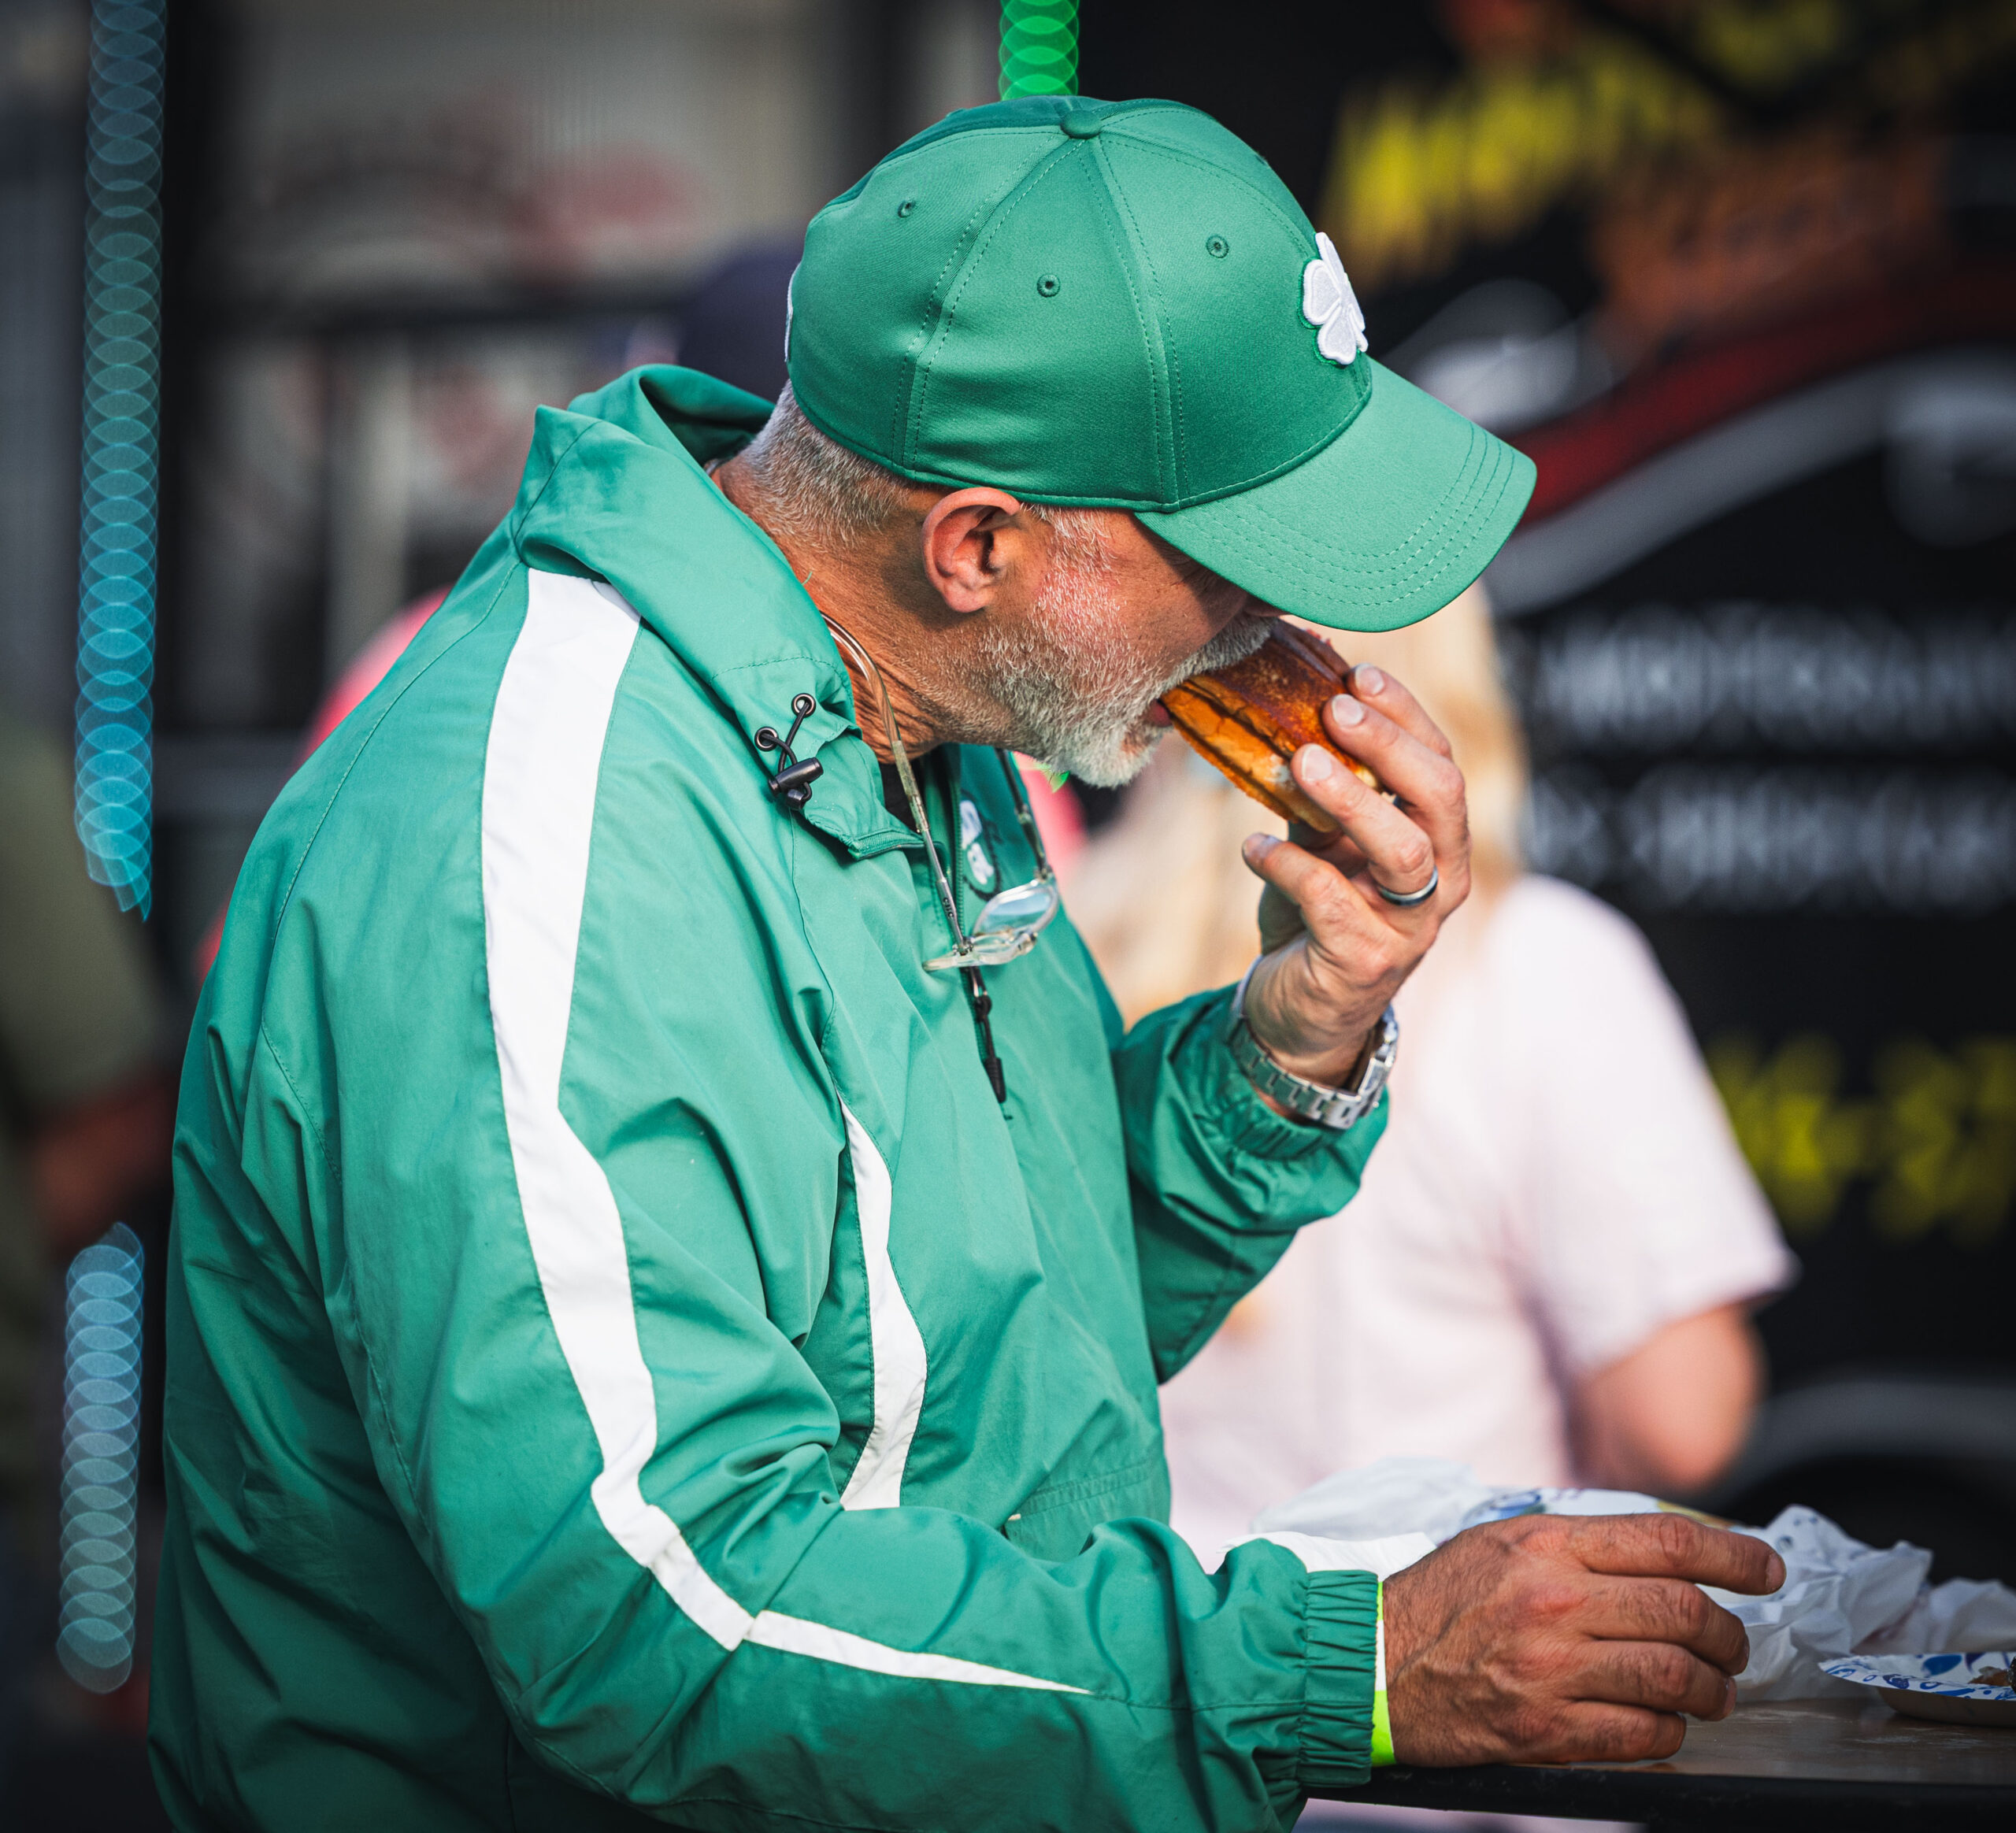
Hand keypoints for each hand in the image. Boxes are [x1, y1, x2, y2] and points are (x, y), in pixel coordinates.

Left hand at [1238, 664, 1468, 1085]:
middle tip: (1334, 709)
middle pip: (1441, 798)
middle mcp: (1441, 882)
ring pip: (1404, 853)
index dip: (1406, 716)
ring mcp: (1409, 927)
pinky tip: (1252, 848)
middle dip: (1390, 745)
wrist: (1298, 1011)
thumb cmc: (1315, 913)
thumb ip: (1318, 786)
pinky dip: (1289, 866)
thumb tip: (1291, 704)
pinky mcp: (1365, 963)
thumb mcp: (1320, 840)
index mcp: (1438, 841)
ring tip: (1300, 763)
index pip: (1442, 763)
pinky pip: (1332, 903)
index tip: (1359, 673)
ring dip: (1352, 800)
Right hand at [1381, 1513, 1787, 1765]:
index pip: (1668, 1541)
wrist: (1373, 1663)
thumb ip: (1576, 1542)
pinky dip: (1670, 1733)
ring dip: (1711, 1690)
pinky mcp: (1543, 1728)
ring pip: (1675, 1677)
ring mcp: (1550, 1667)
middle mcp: (1554, 1599)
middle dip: (1729, 1634)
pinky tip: (1664, 1725)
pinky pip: (1642, 1735)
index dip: (1735, 1554)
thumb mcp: (1500, 1540)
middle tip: (1734, 1647)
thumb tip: (1663, 1551)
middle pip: (1686, 1612)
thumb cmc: (1439, 1600)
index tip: (1768, 1569)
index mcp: (1547, 1544)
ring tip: (1711, 1692)